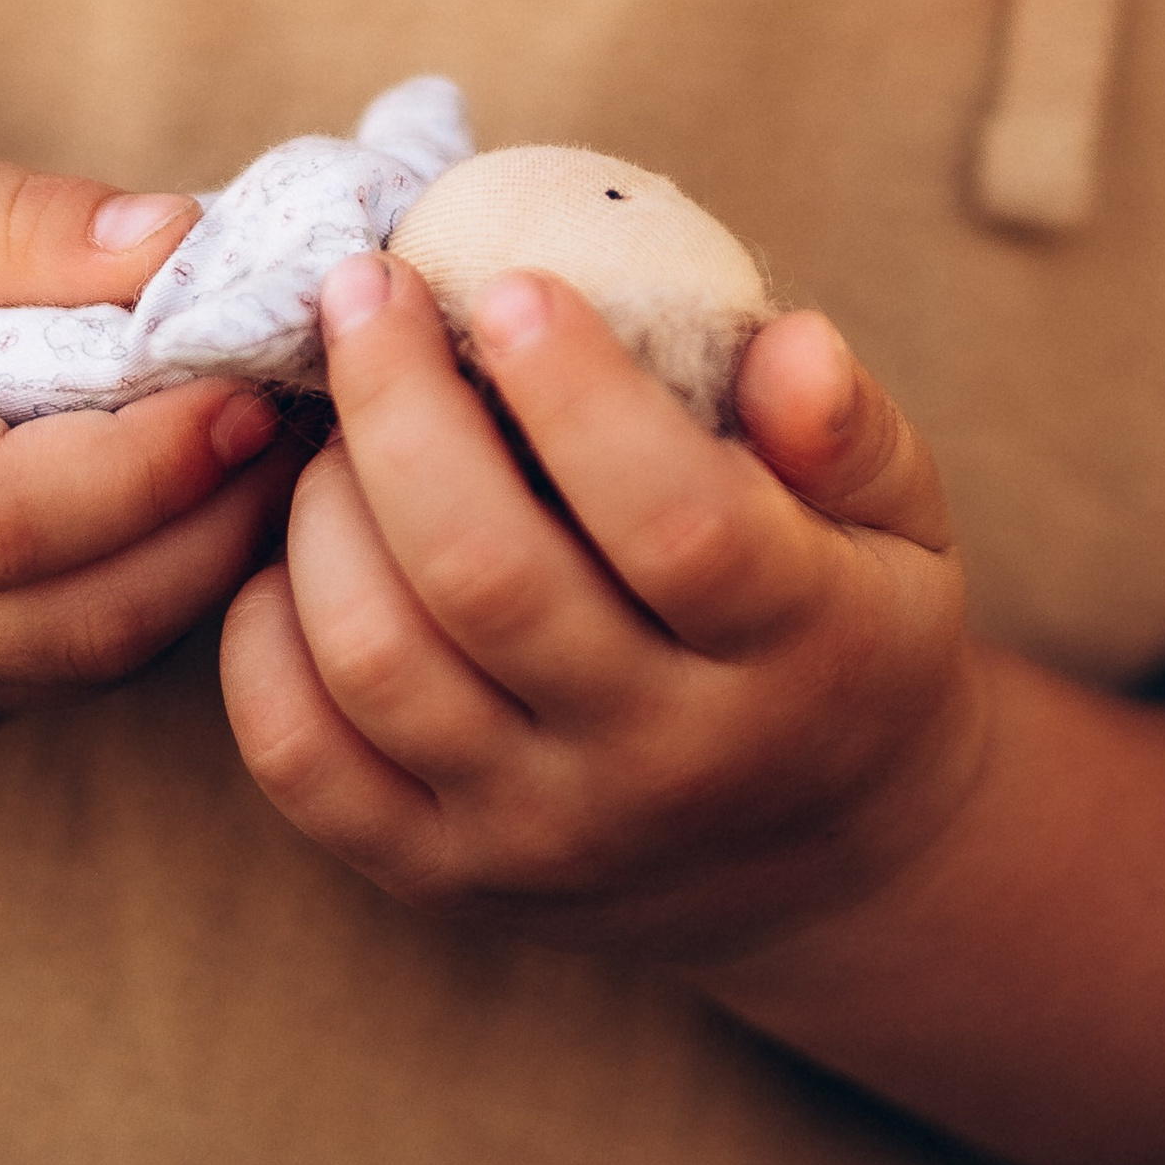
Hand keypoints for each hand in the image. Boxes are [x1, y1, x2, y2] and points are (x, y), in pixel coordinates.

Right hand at [0, 135, 304, 738]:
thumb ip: (2, 223)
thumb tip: (188, 245)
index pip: (6, 517)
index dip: (156, 462)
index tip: (254, 377)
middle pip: (78, 620)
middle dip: (221, 523)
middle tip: (303, 411)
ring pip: (86, 662)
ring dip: (202, 565)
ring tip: (266, 447)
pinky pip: (54, 672)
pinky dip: (143, 596)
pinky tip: (182, 504)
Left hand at [222, 252, 987, 966]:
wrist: (817, 864)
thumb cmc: (839, 635)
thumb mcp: (900, 530)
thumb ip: (849, 432)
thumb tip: (787, 345)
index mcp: (798, 653)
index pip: (677, 523)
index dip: (579, 395)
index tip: (510, 288)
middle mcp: (664, 758)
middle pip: (485, 576)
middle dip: (397, 406)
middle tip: (366, 294)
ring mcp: (541, 829)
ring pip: (375, 660)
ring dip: (321, 509)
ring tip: (332, 428)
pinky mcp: (442, 876)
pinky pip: (303, 762)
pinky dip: (264, 642)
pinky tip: (294, 556)